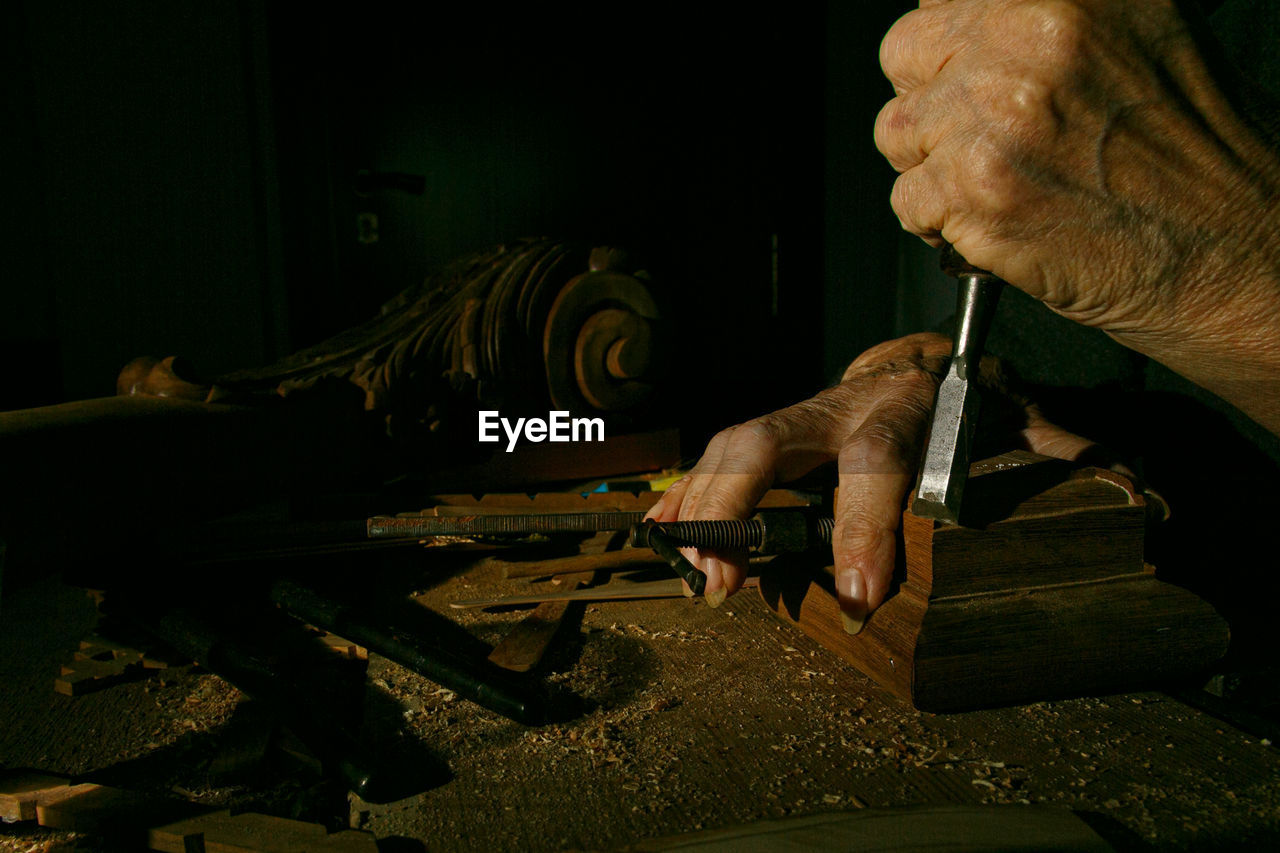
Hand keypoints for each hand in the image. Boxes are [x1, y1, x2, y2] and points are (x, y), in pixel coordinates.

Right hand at [646, 333, 1098, 628]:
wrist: (935, 366)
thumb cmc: (977, 409)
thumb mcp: (1028, 426)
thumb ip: (1069, 455)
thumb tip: (1142, 497)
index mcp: (907, 405)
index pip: (876, 462)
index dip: (862, 526)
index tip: (859, 595)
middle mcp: (840, 404)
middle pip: (771, 441)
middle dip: (740, 507)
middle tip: (725, 579)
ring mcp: (800, 417)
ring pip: (734, 448)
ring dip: (703, 509)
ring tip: (692, 571)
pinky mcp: (774, 436)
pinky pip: (718, 459)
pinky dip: (689, 496)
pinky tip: (667, 533)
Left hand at [875, 0, 1279, 430]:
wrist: (1231, 249)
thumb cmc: (1191, 152)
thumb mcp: (1134, 34)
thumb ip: (1036, 19)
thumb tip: (950, 12)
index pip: (940, 1)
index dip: (952, 48)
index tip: (972, 74)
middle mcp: (1028, 42)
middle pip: (904, 55)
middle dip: (932, 99)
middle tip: (985, 134)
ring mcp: (997, 118)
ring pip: (897, 132)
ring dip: (932, 163)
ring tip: (998, 181)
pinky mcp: (977, 193)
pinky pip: (906, 200)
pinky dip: (939, 221)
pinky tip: (997, 220)